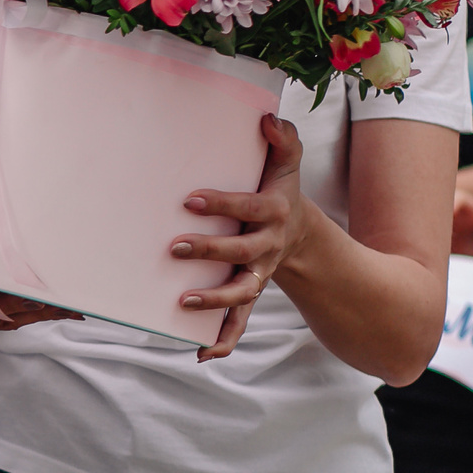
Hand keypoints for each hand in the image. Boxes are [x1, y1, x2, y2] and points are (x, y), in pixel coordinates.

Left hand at [170, 112, 306, 360]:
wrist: (297, 232)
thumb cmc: (279, 190)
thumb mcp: (286, 164)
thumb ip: (282, 139)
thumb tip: (268, 118)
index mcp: (274, 214)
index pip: (250, 207)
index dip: (223, 203)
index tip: (190, 199)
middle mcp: (267, 247)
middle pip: (242, 252)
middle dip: (210, 250)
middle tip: (174, 246)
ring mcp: (258, 273)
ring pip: (242, 292)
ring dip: (216, 301)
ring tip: (185, 302)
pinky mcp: (248, 292)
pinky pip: (240, 321)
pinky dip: (225, 339)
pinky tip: (203, 354)